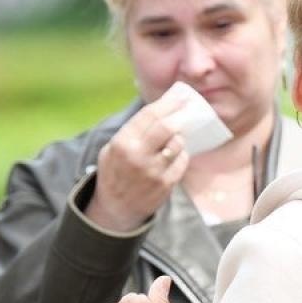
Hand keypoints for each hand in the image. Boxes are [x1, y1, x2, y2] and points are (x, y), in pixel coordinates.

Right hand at [85, 88, 191, 232]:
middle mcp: (138, 156)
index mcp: (122, 143)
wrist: (116, 207)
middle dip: (180, 113)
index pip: (149, 115)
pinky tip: (176, 153)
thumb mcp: (112, 148)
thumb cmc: (115, 172)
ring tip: (178, 134)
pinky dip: (181, 154)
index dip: (168, 103)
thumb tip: (159, 108)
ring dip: (180, 136)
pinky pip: (181, 161)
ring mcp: (153, 171)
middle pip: (167, 127)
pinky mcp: (166, 184)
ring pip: (177, 144)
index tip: (180, 95)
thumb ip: (132, 131)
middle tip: (189, 106)